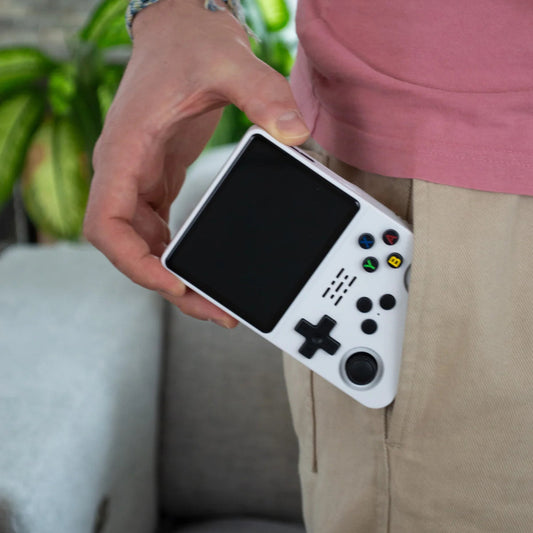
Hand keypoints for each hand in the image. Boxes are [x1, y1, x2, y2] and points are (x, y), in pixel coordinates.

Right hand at [83, 0, 309, 326]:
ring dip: (172, 275)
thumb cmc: (188, 44)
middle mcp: (125, 172)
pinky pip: (159, 231)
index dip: (132, 263)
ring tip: (214, 298)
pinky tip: (200, 267)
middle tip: (213, 308)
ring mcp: (140, 179)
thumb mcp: (228, 62)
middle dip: (165, 284)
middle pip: (129, 248)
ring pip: (143, 245)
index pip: (105, 225)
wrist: (182, 30)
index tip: (171, 283)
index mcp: (125, 151)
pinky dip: (176, 255)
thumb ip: (262, 95)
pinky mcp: (158, 180)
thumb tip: (294, 135)